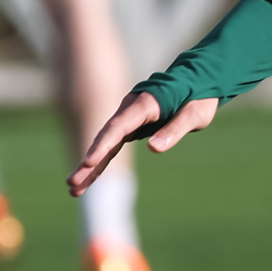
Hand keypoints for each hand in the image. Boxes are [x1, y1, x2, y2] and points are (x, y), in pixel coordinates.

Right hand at [68, 90, 218, 194]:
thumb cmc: (198, 97)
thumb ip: (174, 129)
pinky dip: (102, 161)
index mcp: (145, 104)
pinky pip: (113, 146)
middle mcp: (130, 110)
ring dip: (90, 166)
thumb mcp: (194, 114)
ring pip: (105, 144)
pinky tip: (89, 178)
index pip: (119, 127)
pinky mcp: (131, 127)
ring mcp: (128, 118)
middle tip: (72, 183)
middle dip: (89, 162)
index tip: (88, 163)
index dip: (103, 146)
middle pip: (105, 138)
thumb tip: (154, 149)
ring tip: (74, 189)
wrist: (199, 81)